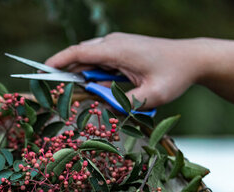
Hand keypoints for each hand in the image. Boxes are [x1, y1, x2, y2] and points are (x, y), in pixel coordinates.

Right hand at [45, 33, 206, 108]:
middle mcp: (114, 43)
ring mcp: (118, 44)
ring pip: (90, 59)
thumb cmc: (174, 75)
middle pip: (80, 56)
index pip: (78, 53)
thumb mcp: (152, 95)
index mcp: (117, 50)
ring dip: (83, 75)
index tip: (41, 72)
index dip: (57, 62)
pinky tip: (100, 87)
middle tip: (54, 90)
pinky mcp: (122, 49)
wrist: (192, 59)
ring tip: (81, 94)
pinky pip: (100, 61)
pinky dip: (94, 73)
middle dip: (65, 72)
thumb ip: (124, 103)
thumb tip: (102, 108)